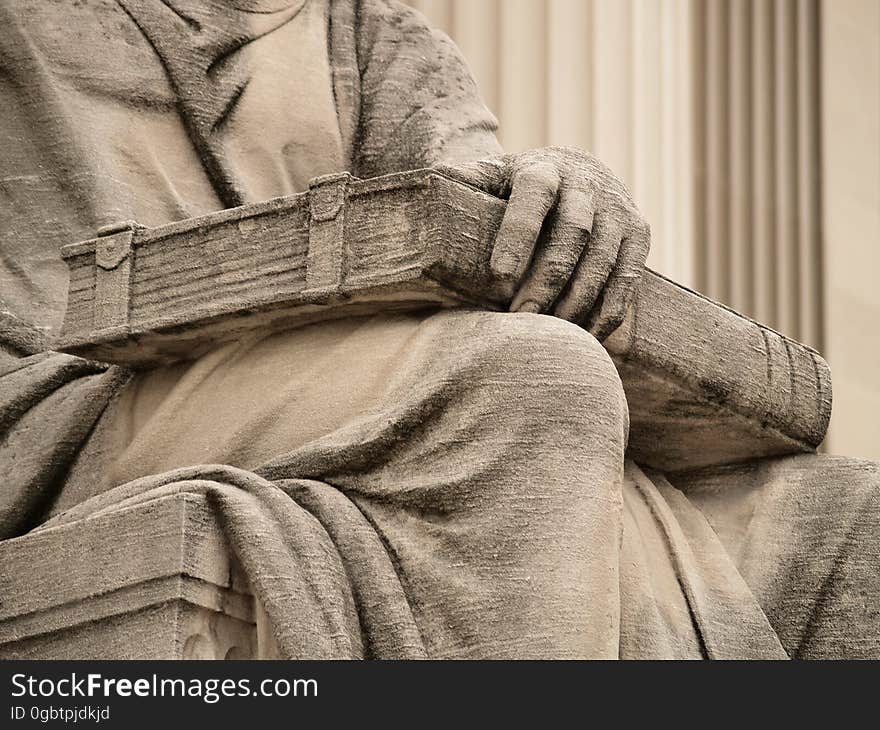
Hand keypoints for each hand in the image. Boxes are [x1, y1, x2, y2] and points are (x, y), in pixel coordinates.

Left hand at [436, 146, 649, 340]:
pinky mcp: (639, 231)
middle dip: (547, 281)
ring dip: (579, 300)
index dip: (518, 234)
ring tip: (553, 334)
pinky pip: (630, 276)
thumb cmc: (517, 188)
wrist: (576, 173)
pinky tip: (590, 337)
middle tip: (522, 319)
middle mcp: (586, 184)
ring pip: (604, 258)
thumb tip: (421, 193)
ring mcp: (618, 207)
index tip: (499, 278)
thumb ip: (461, 185)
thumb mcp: (489, 178)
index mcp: (543, 169)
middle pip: (572, 233)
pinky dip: (611, 310)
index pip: (534, 194)